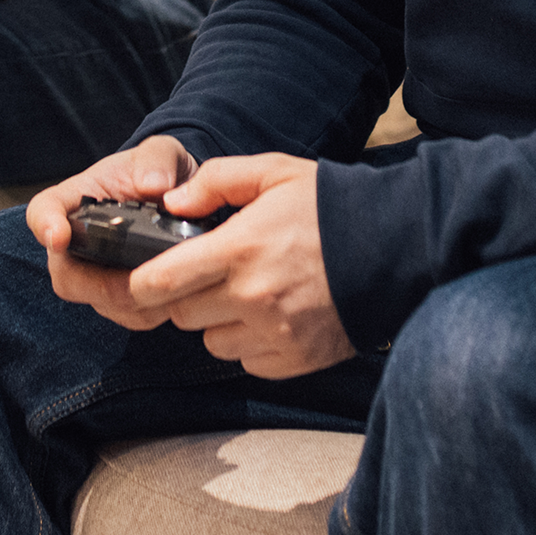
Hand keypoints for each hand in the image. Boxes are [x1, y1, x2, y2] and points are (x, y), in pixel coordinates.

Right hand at [28, 135, 197, 330]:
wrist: (180, 196)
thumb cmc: (156, 171)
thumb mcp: (160, 153)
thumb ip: (156, 160)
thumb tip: (154, 186)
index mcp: (76, 199)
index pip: (42, 211)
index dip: (44, 226)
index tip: (58, 236)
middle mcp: (77, 244)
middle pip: (67, 276)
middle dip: (103, 285)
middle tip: (142, 280)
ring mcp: (97, 276)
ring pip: (102, 303)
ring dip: (137, 301)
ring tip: (175, 285)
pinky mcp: (122, 299)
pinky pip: (131, 316)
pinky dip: (155, 310)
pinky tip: (182, 294)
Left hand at [132, 153, 351, 377]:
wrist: (394, 247)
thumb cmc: (328, 206)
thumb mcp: (272, 173)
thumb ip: (215, 181)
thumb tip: (171, 203)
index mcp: (239, 249)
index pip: (160, 283)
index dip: (141, 283)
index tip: (142, 277)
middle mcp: (252, 298)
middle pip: (181, 315)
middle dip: (184, 296)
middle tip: (208, 275)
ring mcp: (274, 334)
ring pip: (212, 342)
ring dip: (216, 322)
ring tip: (246, 294)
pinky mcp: (294, 360)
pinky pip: (247, 361)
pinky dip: (249, 343)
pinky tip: (271, 315)